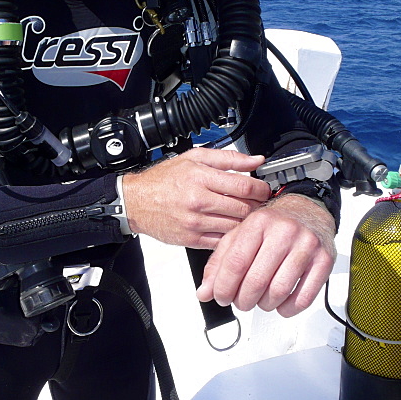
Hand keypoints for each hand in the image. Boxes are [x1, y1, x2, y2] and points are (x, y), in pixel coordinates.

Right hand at [122, 148, 269, 247]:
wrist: (136, 202)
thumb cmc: (163, 179)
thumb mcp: (194, 158)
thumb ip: (228, 158)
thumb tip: (256, 159)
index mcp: (201, 178)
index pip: (244, 186)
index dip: (261, 188)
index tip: (264, 189)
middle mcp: (198, 201)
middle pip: (244, 208)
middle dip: (257, 206)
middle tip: (260, 203)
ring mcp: (195, 223)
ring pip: (235, 226)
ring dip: (247, 222)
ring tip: (246, 214)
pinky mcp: (191, 240)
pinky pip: (221, 241)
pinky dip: (231, 236)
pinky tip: (231, 227)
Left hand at [196, 193, 336, 317]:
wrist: (308, 210)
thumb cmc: (272, 226)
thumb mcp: (240, 236)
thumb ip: (219, 263)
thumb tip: (204, 292)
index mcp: (258, 223)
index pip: (236, 263)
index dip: (224, 287)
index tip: (220, 297)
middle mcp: (284, 232)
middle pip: (256, 281)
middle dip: (243, 301)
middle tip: (240, 302)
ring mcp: (306, 246)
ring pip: (278, 292)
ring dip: (264, 305)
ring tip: (260, 300)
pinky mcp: (324, 260)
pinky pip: (303, 298)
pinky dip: (288, 309)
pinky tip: (280, 304)